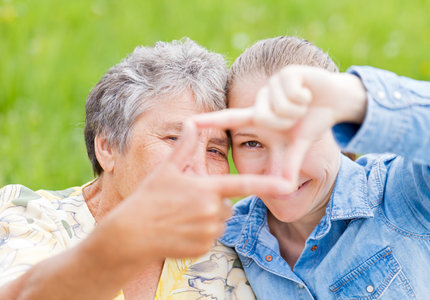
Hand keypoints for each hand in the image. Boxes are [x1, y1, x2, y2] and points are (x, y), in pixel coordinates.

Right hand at [100, 121, 292, 263]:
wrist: (131, 234)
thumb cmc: (148, 198)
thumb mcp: (166, 169)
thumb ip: (185, 147)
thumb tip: (192, 123)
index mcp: (206, 188)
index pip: (242, 184)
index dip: (267, 184)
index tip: (287, 184)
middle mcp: (211, 210)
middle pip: (226, 205)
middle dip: (213, 203)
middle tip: (187, 202)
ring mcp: (208, 231)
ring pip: (219, 222)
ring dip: (207, 219)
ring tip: (182, 217)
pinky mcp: (203, 248)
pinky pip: (210, 238)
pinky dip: (200, 235)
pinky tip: (180, 231)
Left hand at [192, 65, 366, 182]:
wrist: (335, 100)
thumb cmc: (312, 122)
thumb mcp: (298, 145)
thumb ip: (288, 165)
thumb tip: (285, 190)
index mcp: (259, 117)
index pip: (230, 119)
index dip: (210, 121)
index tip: (189, 122)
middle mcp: (261, 100)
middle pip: (263, 117)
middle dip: (285, 122)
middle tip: (296, 117)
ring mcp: (272, 84)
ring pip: (279, 105)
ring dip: (297, 109)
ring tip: (303, 104)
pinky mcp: (286, 72)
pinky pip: (292, 93)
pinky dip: (304, 98)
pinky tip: (307, 93)